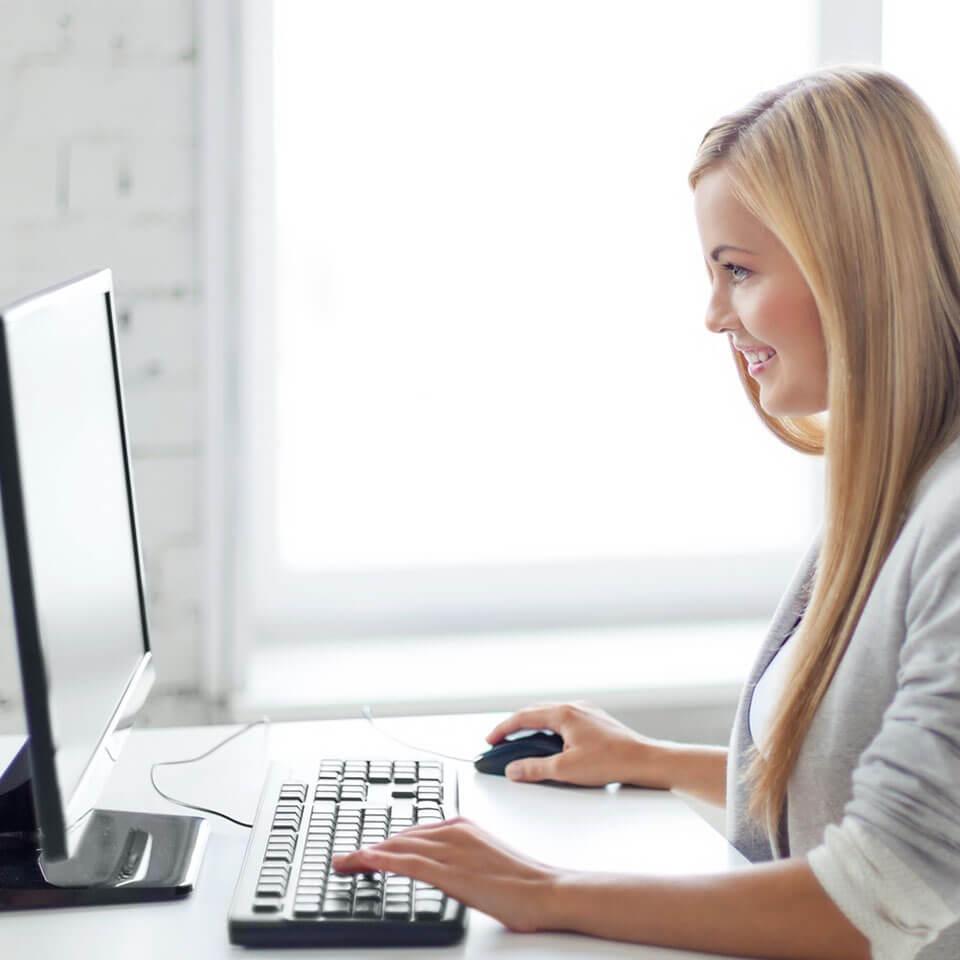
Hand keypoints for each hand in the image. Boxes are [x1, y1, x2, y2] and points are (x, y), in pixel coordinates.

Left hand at [331, 817, 558, 931]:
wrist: (546, 890)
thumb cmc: (522, 881)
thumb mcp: (484, 860)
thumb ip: (459, 858)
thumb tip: (439, 870)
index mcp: (461, 826)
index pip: (412, 834)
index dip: (385, 844)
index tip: (365, 852)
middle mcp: (453, 832)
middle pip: (399, 838)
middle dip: (369, 849)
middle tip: (345, 860)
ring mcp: (451, 850)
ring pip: (397, 849)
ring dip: (366, 855)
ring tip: (344, 863)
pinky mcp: (451, 872)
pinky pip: (409, 864)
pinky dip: (384, 861)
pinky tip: (367, 863)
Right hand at [486, 700, 670, 787]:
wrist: (645, 761)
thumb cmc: (610, 762)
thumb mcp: (565, 769)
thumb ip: (534, 768)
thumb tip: (513, 769)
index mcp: (563, 713)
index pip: (523, 717)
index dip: (503, 729)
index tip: (491, 740)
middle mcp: (574, 707)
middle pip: (535, 712)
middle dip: (515, 726)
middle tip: (501, 742)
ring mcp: (586, 712)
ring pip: (551, 715)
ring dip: (533, 727)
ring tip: (523, 744)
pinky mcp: (596, 721)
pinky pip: (565, 720)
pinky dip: (550, 729)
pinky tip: (552, 744)